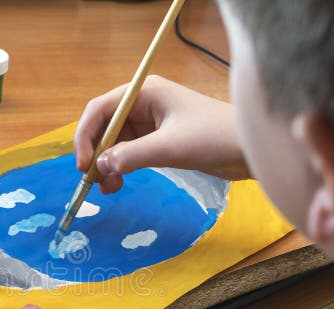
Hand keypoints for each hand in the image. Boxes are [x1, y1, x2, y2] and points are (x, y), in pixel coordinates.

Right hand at [74, 75, 249, 193]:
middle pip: (105, 127)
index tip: (83, 164)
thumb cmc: (214, 138)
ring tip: (107, 189)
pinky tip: (118, 184)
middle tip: (92, 182)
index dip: (86, 136)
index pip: (100, 109)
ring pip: (116, 143)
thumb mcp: (169, 147)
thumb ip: (131, 156)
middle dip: (96, 154)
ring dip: (107, 165)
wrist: (251, 149)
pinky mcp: (160, 140)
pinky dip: (120, 168)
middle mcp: (144, 104)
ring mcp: (152, 123)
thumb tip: (100, 166)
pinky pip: (130, 153)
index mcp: (145, 93)